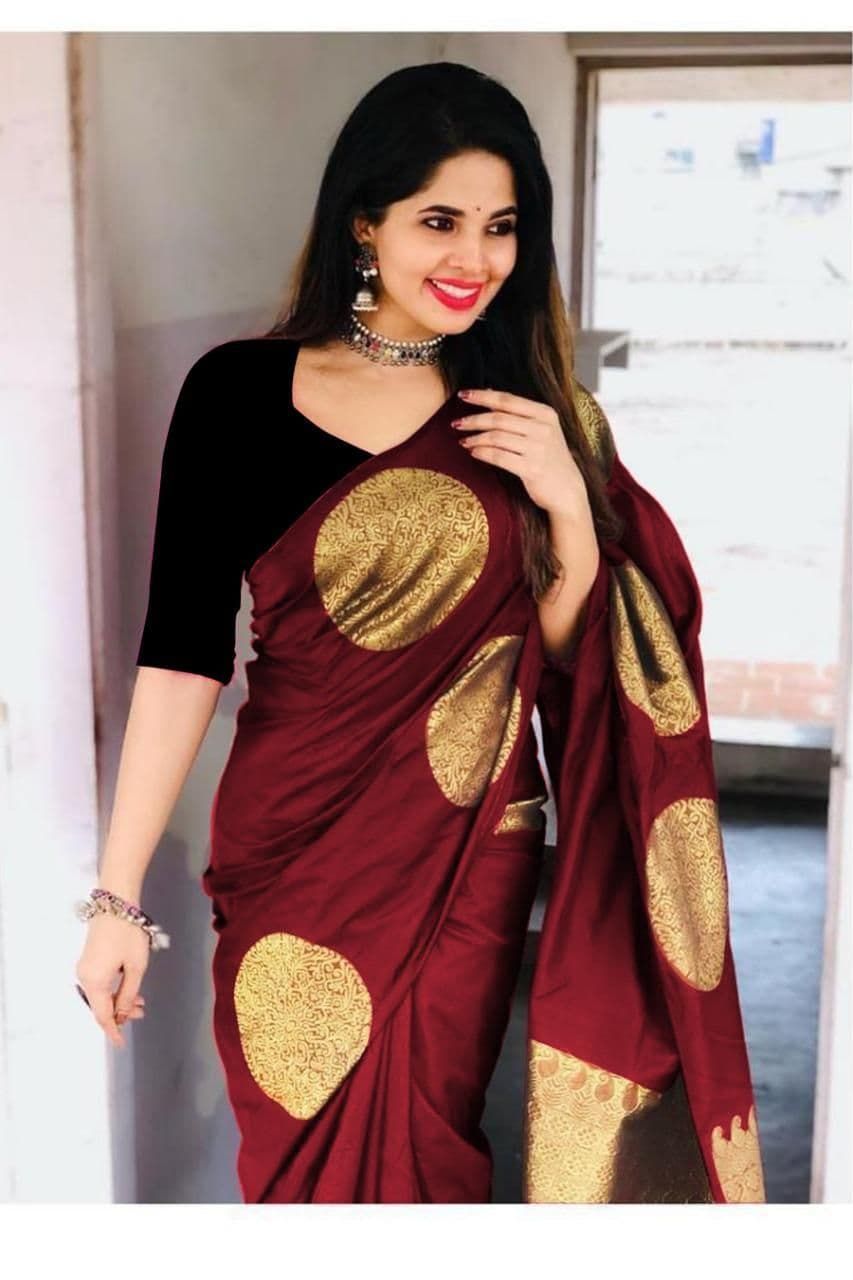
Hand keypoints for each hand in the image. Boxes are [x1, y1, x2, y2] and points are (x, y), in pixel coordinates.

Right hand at [75, 912, 148, 1047]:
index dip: (113, 1030)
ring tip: (139, 1001)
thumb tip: (122, 1014)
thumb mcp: (135, 967)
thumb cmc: (128, 934)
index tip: (120, 1043)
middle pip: (100, 1006)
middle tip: (142, 1011)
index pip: (102, 1015)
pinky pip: (99, 983)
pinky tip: (127, 988)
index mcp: (94, 982)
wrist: (115, 904)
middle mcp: (84, 977)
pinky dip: (112, 990)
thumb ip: (128, 994)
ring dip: (118, 1000)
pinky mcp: (88, 960)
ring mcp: (84, 968)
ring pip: (100, 994)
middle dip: (120, 1013)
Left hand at [453, 387, 589, 517]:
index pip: (507, 400)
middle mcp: (543, 428)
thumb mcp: (541, 429)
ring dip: (475, 438)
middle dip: (474, 419)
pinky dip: (482, 453)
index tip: (462, 395)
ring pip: (496, 437)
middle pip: (499, 418)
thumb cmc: (549, 458)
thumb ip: (519, 413)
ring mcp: (538, 449)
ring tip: (463, 441)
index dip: (482, 396)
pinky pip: (499, 457)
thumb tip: (489, 392)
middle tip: (457, 423)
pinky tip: (473, 453)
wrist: (567, 489)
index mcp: (545, 413)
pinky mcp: (531, 469)